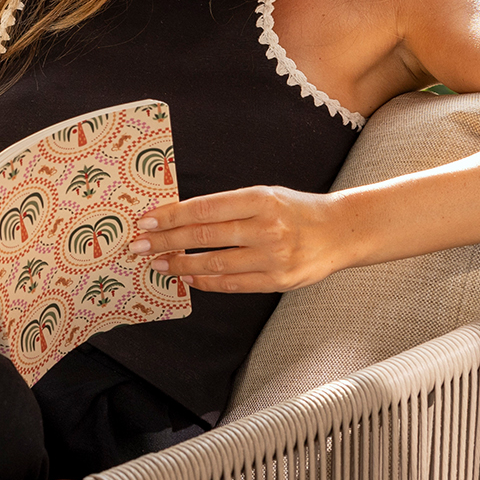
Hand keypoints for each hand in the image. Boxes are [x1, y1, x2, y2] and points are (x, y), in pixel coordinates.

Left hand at [127, 186, 351, 293]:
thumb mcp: (266, 195)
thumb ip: (229, 206)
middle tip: (138, 245)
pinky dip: (205, 282)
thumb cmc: (296, 211)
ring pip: (213, 263)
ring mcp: (273, 257)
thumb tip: (180, 217)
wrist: (341, 232)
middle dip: (165, 241)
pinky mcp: (278, 281)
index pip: (204, 208)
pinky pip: (232, 284)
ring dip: (180, 265)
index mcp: (261, 199)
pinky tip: (187, 278)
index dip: (171, 216)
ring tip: (157, 264)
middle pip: (203, 236)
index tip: (146, 221)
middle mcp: (266, 227)